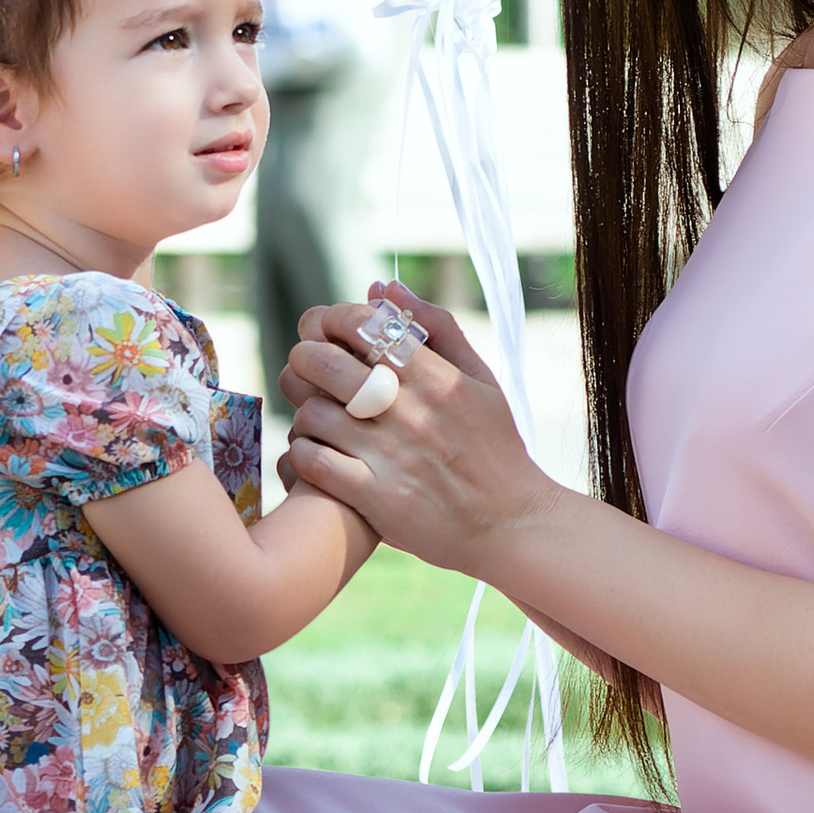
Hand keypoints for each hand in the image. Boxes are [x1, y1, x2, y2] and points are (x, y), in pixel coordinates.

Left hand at [278, 283, 548, 572]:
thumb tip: (384, 286)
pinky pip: (312, 462)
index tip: (326, 328)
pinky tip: (314, 450)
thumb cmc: (496, 448)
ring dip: (303, 409)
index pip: (364, 325)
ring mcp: (390, 457)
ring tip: (313, 413)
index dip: (332, 318)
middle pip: (323, 363)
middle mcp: (410, 413)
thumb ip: (437, 327)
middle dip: (303, 357)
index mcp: (436, 378)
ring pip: (311, 413)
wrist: (512, 526)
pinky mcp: (375, 500)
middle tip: (306, 366)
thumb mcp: (480, 380)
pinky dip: (301, 452)